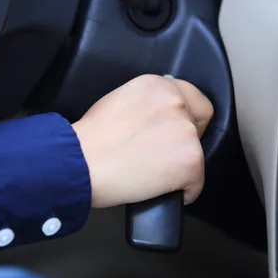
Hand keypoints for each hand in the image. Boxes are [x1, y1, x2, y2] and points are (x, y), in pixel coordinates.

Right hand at [72, 74, 212, 207]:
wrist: (79, 162)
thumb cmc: (89, 140)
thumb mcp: (117, 101)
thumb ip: (145, 104)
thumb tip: (156, 118)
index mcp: (157, 86)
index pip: (193, 98)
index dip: (185, 117)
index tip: (174, 132)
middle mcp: (175, 103)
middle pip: (197, 125)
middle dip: (183, 140)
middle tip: (160, 155)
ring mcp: (186, 132)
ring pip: (196, 154)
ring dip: (179, 166)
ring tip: (150, 174)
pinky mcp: (191, 161)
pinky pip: (195, 183)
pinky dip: (182, 191)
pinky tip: (157, 189)